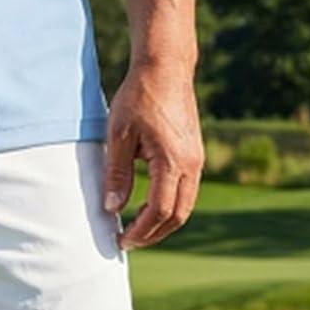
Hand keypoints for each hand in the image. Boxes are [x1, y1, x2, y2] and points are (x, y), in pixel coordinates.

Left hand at [102, 59, 203, 249]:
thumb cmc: (139, 96)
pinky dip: (170, 205)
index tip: (121, 240)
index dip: (140, 231)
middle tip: (129, 241)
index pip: (159, 212)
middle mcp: (191, 165)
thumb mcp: (119, 133)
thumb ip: (117, 173)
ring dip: (163, 222)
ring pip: (185, 205)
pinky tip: (150, 204)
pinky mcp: (195, 153)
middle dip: (153, 234)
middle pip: (177, 216)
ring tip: (138, 228)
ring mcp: (197, 160)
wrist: (166, 68)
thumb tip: (113, 208)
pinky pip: (187, 190)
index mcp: (173, 162)